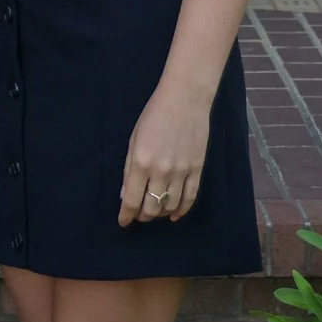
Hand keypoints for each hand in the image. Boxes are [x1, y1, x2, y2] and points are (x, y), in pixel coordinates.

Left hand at [120, 81, 210, 230]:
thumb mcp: (134, 139)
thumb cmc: (155, 114)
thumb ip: (129, 169)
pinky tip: (174, 214)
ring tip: (155, 212)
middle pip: (151, 208)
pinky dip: (181, 210)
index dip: (126, 215)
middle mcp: (161, 171)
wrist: (186, 99)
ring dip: (160, 214)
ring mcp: (182, 172)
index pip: (132, 200)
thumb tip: (125, 195)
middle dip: (142, 216)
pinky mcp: (197, 170)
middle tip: (138, 215)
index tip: (123, 222)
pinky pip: (190, 198)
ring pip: (170, 206)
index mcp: (141, 162)